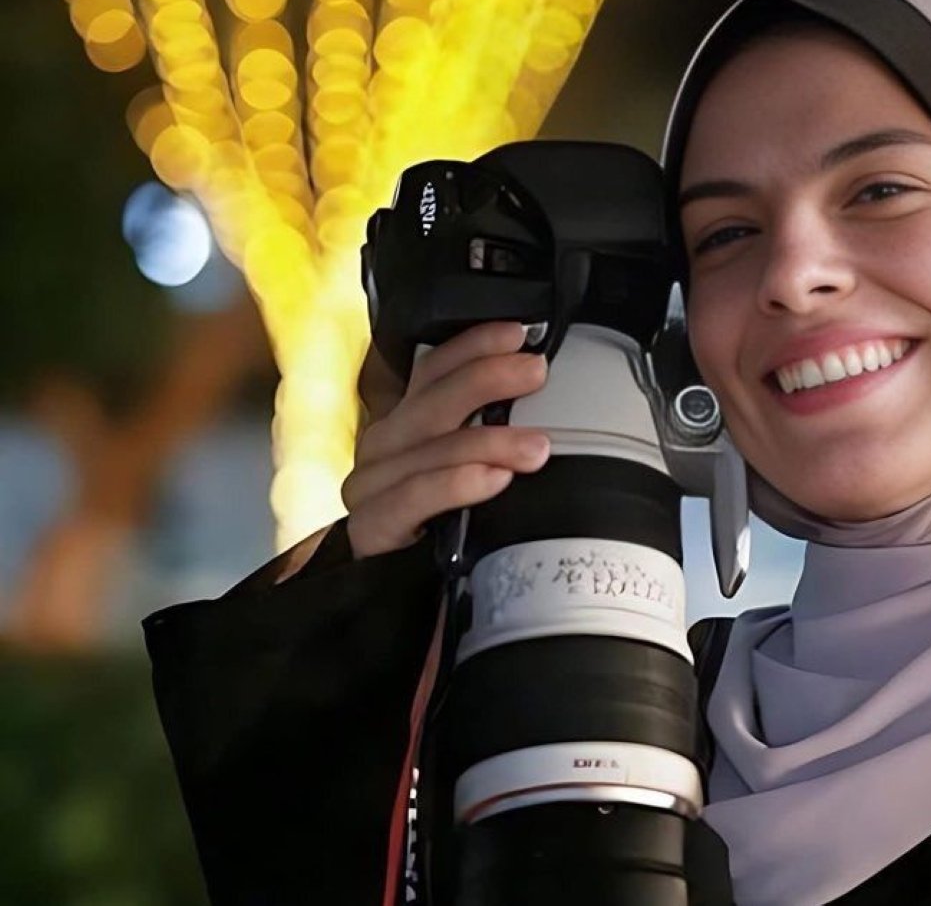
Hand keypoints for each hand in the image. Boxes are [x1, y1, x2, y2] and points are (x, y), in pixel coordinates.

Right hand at [341, 321, 551, 559]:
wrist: (395, 606)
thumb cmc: (442, 536)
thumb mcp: (472, 480)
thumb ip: (494, 444)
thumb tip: (550, 417)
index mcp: (408, 428)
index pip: (432, 372)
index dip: (471, 346)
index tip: (517, 334)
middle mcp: (384, 450)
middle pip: (430, 401)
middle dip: (487, 379)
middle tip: (535, 372)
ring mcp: (371, 489)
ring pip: (427, 450)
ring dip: (487, 441)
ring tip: (536, 445)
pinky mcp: (370, 531)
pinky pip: (411, 499)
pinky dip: (454, 485)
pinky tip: (493, 479)